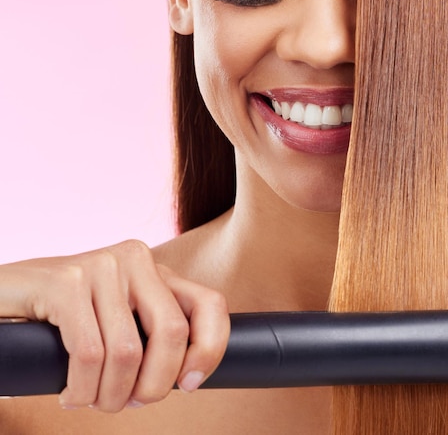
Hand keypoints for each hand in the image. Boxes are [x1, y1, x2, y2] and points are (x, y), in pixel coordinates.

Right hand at [0, 240, 229, 411]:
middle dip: (155, 385)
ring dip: (110, 395)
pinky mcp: (65, 281)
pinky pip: (89, 354)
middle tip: (129, 402)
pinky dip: (82, 389)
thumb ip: (152, 335)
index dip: (211, 348)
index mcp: (156, 270)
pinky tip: (71, 393)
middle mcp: (136, 260)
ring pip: (128, 352)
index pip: (210, 304)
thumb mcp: (120, 321)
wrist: (4, 297)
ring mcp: (102, 267)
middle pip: (173, 333)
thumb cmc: (67, 320)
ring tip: (92, 399)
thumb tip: (189, 377)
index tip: (191, 385)